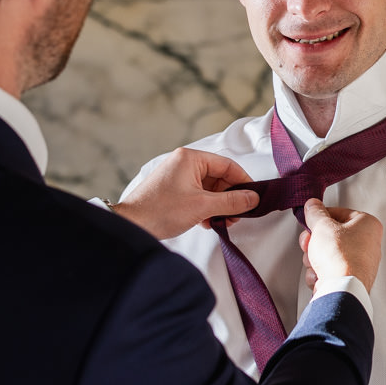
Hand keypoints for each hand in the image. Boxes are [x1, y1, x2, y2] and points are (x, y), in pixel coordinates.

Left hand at [111, 148, 259, 239]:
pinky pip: (199, 196)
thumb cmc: (158, 211)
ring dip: (219, 206)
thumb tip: (252, 198)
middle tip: (238, 214)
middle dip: (230, 198)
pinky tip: (209, 222)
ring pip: (210, 189)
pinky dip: (207, 209)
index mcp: (190, 159)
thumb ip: (231, 201)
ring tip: (223, 221)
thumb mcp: (202, 206)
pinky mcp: (174, 192)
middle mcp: (184, 164)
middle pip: (219, 178)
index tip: (253, 196)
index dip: (243, 181)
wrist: (132, 225)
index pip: (227, 165)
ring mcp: (178, 178)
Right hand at [298, 199, 382, 291]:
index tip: (309, 218)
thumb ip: (316, 213)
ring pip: (327, 254)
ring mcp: (360, 264)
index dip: (320, 216)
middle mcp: (368, 244)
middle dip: (315, 241)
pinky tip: (319, 276)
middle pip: (332, 236)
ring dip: (314, 258)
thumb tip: (313, 205)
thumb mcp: (322, 226)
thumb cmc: (340, 257)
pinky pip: (330, 270)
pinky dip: (320, 273)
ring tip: (315, 262)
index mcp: (368, 225)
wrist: (341, 290)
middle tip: (309, 242)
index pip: (339, 213)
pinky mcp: (350, 279)